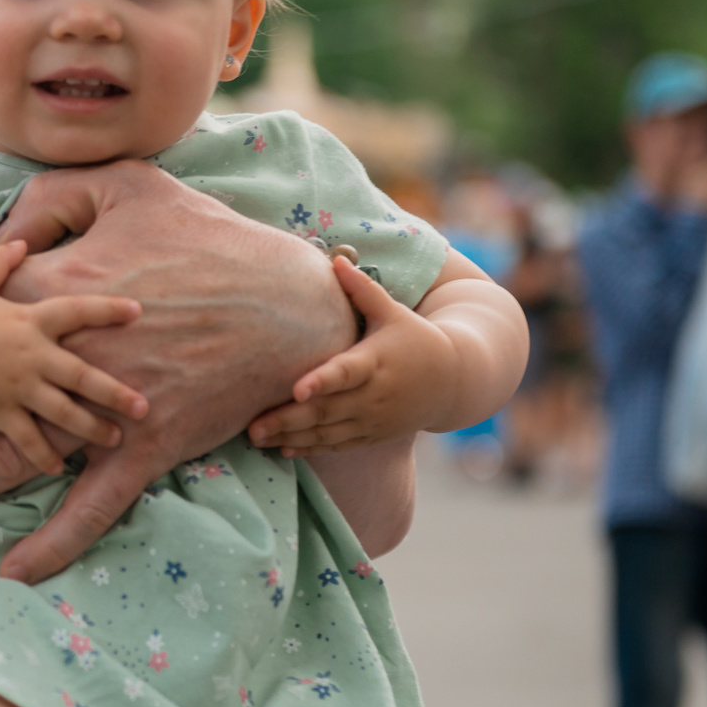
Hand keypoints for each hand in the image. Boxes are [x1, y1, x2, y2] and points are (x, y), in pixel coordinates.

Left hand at [0, 162, 355, 581]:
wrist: (287, 303)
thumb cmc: (210, 239)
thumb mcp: (128, 187)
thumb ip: (55, 200)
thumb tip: (10, 229)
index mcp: (54, 296)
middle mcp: (64, 363)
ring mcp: (102, 414)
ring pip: (16, 459)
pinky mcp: (145, 450)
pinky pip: (93, 506)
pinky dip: (56, 541)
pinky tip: (18, 569)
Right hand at [0, 241, 145, 475]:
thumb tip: (19, 241)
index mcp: (27, 321)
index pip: (76, 311)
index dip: (108, 310)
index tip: (138, 310)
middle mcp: (30, 355)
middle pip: (82, 375)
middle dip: (115, 392)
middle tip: (144, 405)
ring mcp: (16, 387)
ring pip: (63, 412)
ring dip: (92, 427)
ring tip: (116, 438)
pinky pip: (28, 439)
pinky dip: (44, 455)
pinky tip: (60, 467)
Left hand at [248, 257, 458, 456]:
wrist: (454, 380)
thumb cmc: (414, 338)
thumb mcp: (392, 312)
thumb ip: (362, 289)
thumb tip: (336, 257)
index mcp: (376, 361)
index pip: (347, 372)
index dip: (323, 381)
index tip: (298, 389)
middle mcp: (374, 395)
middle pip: (327, 410)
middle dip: (288, 419)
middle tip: (251, 426)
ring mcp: (373, 419)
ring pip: (328, 433)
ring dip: (291, 437)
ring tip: (255, 438)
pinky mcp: (372, 435)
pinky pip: (338, 445)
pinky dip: (311, 448)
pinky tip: (282, 448)